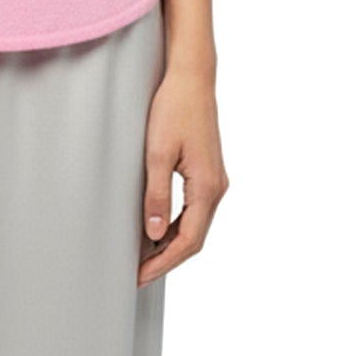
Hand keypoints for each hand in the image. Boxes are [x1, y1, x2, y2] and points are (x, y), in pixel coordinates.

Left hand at [138, 68, 228, 285]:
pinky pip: (195, 211)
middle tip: (138, 274)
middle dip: (166, 259)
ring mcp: (215, 181)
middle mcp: (217, 188)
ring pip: (195, 226)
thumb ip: (156, 196)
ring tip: (143, 258)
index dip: (163, 262)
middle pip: (194, 239)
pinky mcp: (208, 174)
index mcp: (207, 187)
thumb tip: (153, 234)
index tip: (140, 275)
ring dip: (171, 245)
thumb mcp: (157, 154)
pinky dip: (176, 227)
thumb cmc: (174, 109)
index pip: (188, 240)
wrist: (192, 79)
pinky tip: (156, 231)